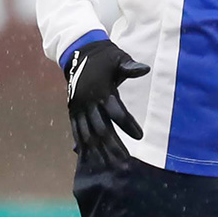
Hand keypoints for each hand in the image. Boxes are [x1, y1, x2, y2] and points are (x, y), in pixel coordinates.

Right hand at [64, 39, 149, 164]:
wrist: (78, 51)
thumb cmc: (105, 56)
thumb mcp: (119, 58)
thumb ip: (130, 67)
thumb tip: (145, 69)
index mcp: (102, 90)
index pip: (117, 112)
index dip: (128, 125)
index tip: (141, 136)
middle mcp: (88, 101)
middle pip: (102, 128)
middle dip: (113, 146)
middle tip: (125, 162)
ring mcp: (78, 107)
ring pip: (88, 134)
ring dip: (99, 151)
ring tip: (110, 166)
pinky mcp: (72, 110)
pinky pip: (77, 131)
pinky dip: (83, 145)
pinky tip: (89, 158)